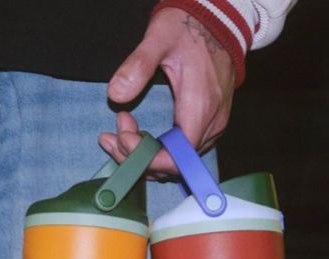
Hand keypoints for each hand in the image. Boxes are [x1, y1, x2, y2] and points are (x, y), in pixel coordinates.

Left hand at [100, 7, 235, 178]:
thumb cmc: (189, 29)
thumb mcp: (159, 38)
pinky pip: (182, 151)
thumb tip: (115, 94)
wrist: (217, 23)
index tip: (122, 134)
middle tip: (111, 134)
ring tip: (120, 130)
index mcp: (200, 107)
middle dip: (136, 156)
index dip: (145, 158)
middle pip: (172, 165)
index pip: (175, 159)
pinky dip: (157, 149)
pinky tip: (137, 134)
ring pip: (177, 162)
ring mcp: (212, 127)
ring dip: (144, 154)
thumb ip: (138, 65)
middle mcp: (211, 124)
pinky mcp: (209, 125)